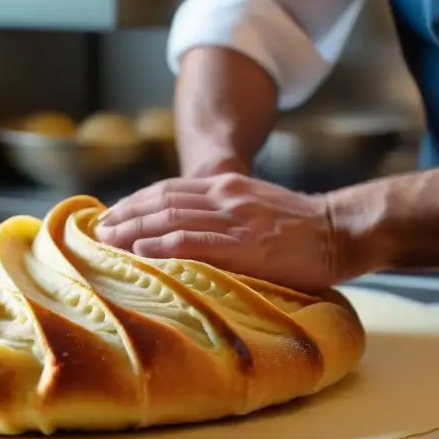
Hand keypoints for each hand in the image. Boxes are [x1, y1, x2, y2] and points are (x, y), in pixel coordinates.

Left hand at [95, 173, 339, 291]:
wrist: (340, 230)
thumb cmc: (302, 228)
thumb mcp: (258, 206)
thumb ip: (226, 212)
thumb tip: (192, 232)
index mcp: (227, 186)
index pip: (169, 190)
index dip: (136, 202)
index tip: (112, 215)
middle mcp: (225, 196)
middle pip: (162, 200)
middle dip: (126, 215)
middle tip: (98, 231)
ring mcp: (234, 218)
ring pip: (170, 218)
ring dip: (133, 230)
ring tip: (107, 242)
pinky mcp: (244, 244)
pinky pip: (193, 241)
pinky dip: (162, 245)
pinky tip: (140, 252)